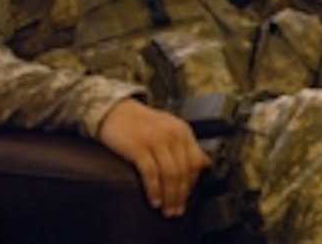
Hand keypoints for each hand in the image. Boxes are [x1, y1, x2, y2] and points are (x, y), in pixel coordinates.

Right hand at [98, 99, 210, 216]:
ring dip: (170, 196)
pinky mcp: (139, 147)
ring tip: (167, 209)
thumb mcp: (170, 128)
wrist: (116, 111)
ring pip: (170, 174)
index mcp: (183, 131)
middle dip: (182, 195)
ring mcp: (156, 140)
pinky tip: (154, 200)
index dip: (193, 183)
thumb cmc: (142, 122)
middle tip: (178, 210)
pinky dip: (154, 190)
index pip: (196, 161)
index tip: (187, 197)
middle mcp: (173, 135)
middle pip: (184, 171)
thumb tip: (205, 162)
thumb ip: (187, 145)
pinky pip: (151, 173)